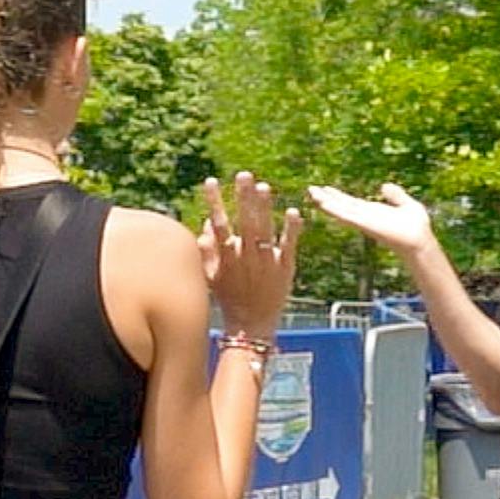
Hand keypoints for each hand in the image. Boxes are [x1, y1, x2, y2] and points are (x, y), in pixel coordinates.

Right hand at [195, 172, 300, 337]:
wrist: (251, 324)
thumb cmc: (230, 298)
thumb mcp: (211, 275)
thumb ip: (207, 250)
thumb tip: (206, 223)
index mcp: (227, 256)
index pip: (219, 223)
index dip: (214, 201)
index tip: (211, 180)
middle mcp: (246, 256)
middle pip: (244, 221)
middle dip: (243, 196)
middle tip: (244, 174)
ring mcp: (266, 261)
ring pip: (265, 229)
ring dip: (264, 208)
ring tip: (264, 186)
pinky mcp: (285, 268)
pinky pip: (288, 245)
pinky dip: (291, 229)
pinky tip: (293, 211)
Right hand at [305, 182, 434, 258]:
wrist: (420, 241)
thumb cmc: (416, 228)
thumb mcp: (407, 204)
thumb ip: (396, 195)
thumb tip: (384, 185)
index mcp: (372, 212)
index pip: (351, 202)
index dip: (338, 195)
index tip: (326, 188)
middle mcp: (365, 216)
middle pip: (342, 205)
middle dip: (327, 198)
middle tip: (311, 189)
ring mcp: (364, 221)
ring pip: (341, 210)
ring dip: (326, 202)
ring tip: (312, 193)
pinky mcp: (365, 224)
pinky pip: (347, 215)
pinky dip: (334, 209)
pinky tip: (323, 203)